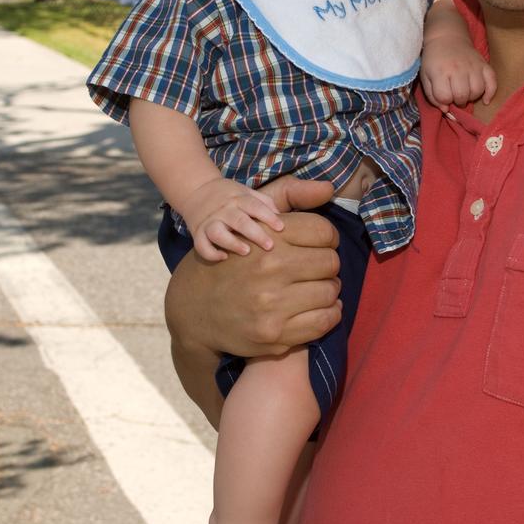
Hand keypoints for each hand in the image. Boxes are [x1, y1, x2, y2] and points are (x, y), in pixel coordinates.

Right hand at [165, 177, 341, 362]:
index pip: (323, 232)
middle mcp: (270, 268)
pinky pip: (323, 322)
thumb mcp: (249, 219)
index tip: (323, 244)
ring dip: (330, 289)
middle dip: (328, 264)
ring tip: (319, 287)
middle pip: (330, 262)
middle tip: (319, 268)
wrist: (192, 309)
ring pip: (330, 292)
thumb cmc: (230, 260)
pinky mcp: (274, 335)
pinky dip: (330, 314)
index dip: (328, 237)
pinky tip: (324, 308)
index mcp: (267, 238)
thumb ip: (291, 197)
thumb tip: (330, 188)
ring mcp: (272, 305)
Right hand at [179, 176, 284, 259]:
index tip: (281, 228)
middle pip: (239, 221)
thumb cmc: (229, 195)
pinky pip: (201, 245)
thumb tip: (285, 218)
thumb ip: (264, 203)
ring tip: (246, 251)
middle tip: (270, 246)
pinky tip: (223, 258)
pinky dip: (210, 253)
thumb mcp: (246, 192)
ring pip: (217, 232)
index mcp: (238, 198)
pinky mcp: (197, 232)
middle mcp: (223, 209)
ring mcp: (209, 221)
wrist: (197, 189)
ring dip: (231, 242)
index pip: (254, 206)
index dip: (268, 216)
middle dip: (255, 233)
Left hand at [420, 42, 496, 110]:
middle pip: (462, 96)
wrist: (447, 38)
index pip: (445, 97)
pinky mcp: (484, 64)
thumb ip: (432, 96)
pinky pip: (492, 82)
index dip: (444, 100)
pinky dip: (490, 93)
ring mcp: (473, 66)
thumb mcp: (426, 76)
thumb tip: (446, 110)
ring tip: (466, 93)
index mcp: (441, 72)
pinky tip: (485, 100)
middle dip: (458, 101)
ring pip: (477, 91)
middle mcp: (458, 69)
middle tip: (455, 95)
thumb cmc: (434, 60)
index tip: (443, 95)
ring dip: (471, 97)